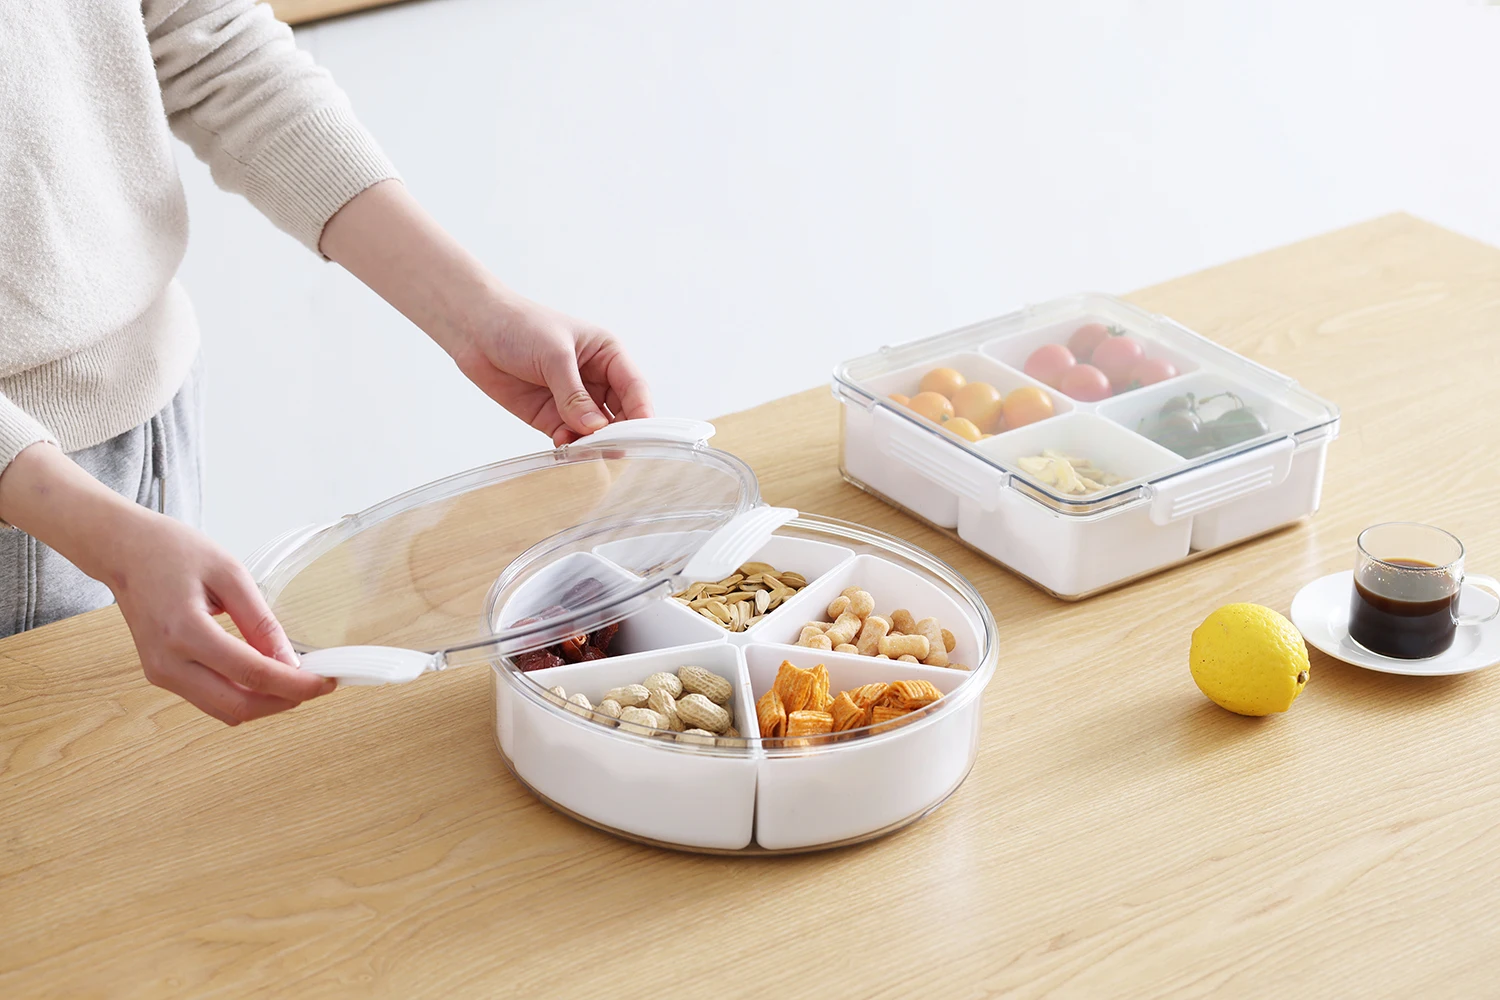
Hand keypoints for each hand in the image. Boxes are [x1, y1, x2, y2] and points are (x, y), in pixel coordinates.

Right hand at [0, 444, 334, 724]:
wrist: (124, 551)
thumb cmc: (174, 552)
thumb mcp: (229, 573)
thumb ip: (260, 621)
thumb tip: (290, 661)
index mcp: (185, 630)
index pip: (251, 674)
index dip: (295, 684)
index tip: (327, 682)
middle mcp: (167, 662)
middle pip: (238, 707)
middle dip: (284, 702)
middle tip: (316, 685)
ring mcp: (160, 674)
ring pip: (225, 712)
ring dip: (265, 704)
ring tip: (296, 680)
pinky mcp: (161, 676)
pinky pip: (210, 701)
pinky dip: (243, 697)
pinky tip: (266, 678)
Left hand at [320, 181, 653, 443]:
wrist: (474, 329)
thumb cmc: (519, 326)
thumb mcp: (553, 355)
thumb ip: (574, 395)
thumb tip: (596, 429)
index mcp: (608, 356)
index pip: (635, 388)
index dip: (642, 413)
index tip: (644, 437)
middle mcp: (596, 381)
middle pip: (621, 415)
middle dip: (620, 435)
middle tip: (615, 452)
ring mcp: (574, 402)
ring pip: (596, 432)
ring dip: (594, 445)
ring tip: (587, 454)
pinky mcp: (551, 418)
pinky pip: (570, 439)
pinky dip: (571, 448)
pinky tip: (565, 449)